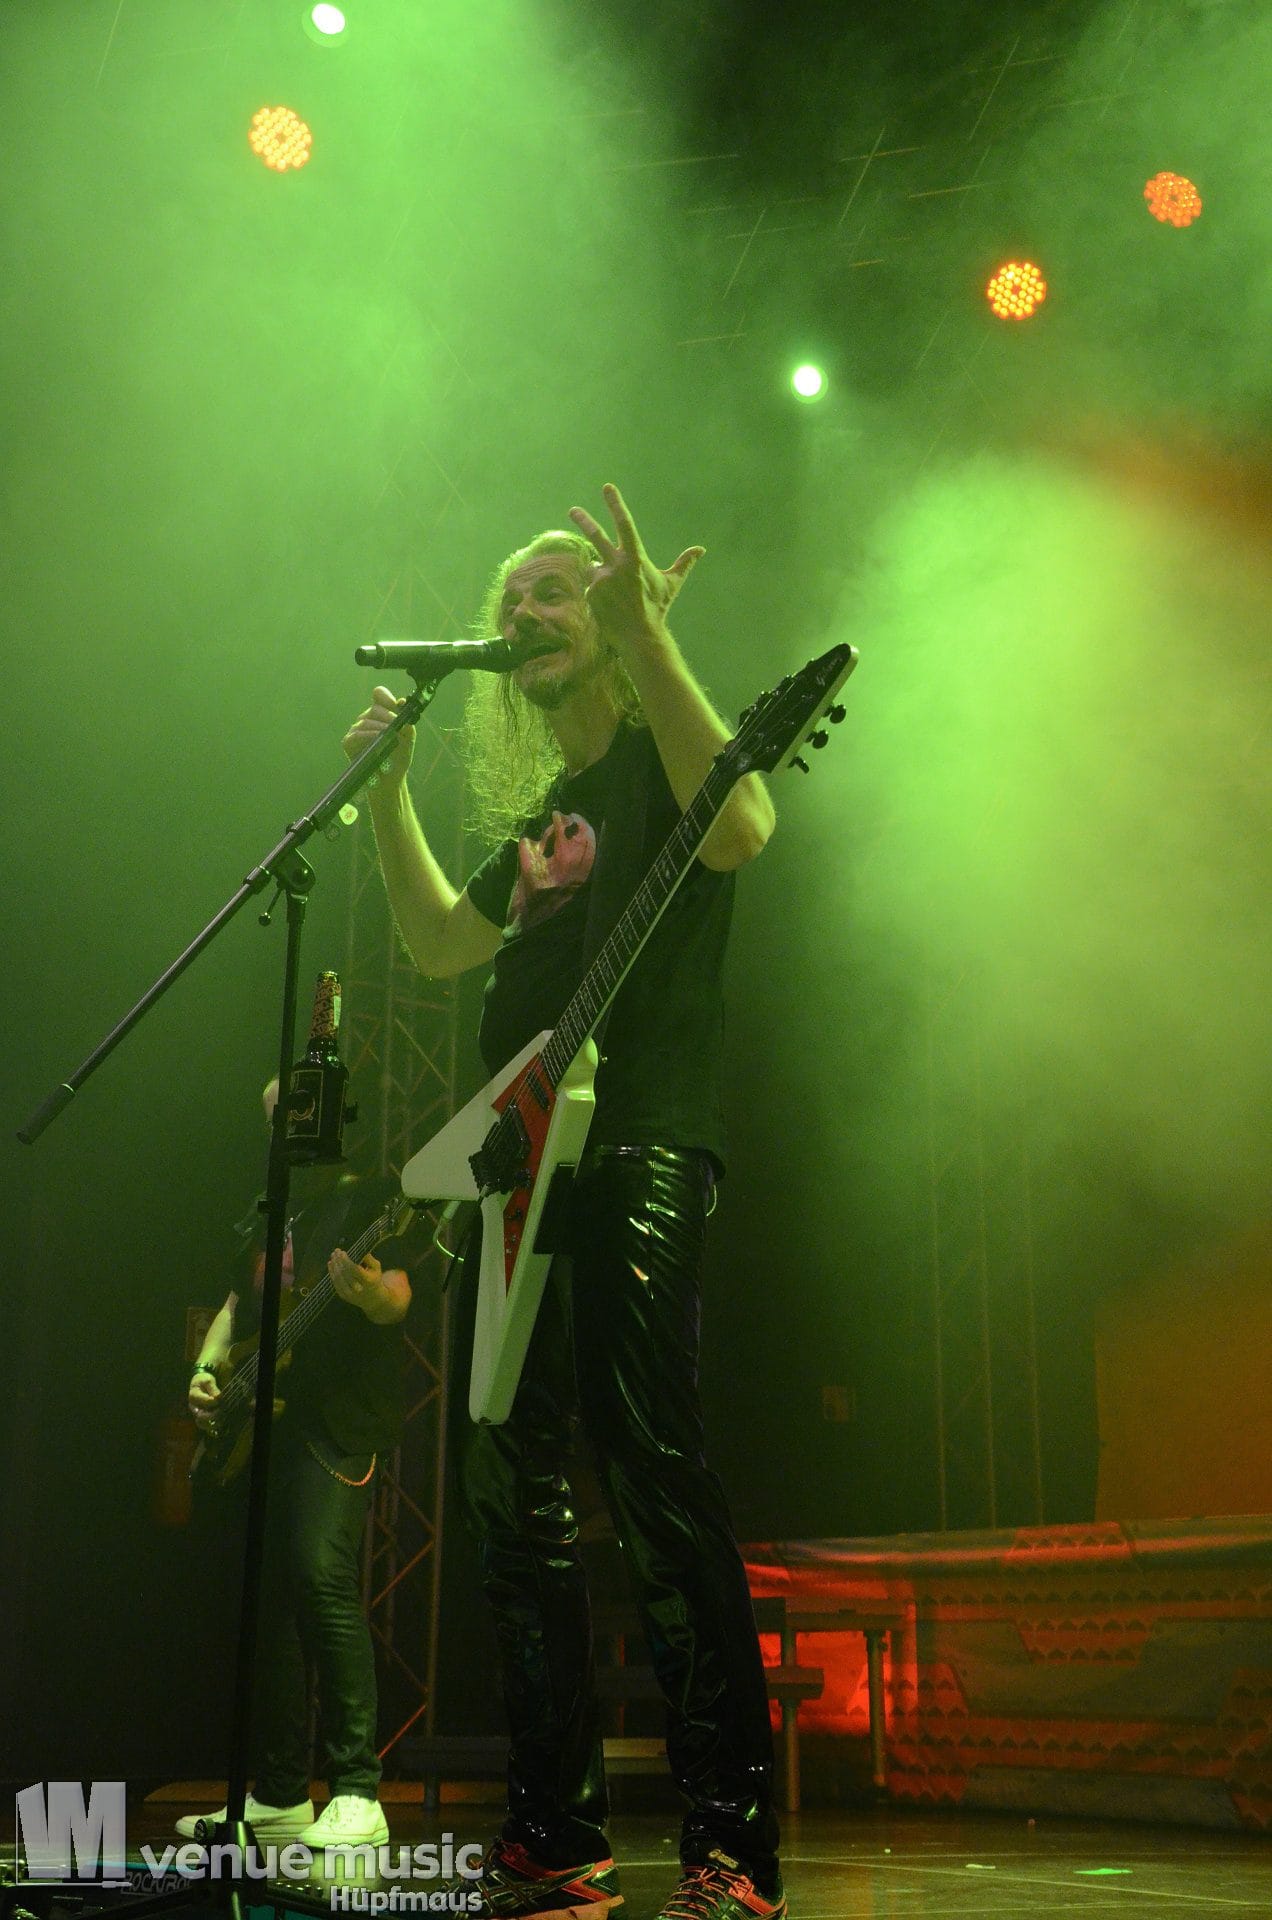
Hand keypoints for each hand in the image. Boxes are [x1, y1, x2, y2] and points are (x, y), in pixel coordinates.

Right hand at [188, 1372, 220, 1423]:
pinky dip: (212, 1427)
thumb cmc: (204, 1381)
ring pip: (202, 1424)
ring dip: (214, 1423)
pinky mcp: (201, 1417)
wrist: (199, 1383)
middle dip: (214, 1415)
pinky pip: (205, 1426)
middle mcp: (194, 1407)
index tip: (221, 1399)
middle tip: (222, 1410)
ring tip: (223, 1418)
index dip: (215, 1402)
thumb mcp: (208, 1380)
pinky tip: (221, 1423)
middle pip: (202, 1417)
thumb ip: (213, 1389)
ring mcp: (197, 1413)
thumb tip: (219, 1398)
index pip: (206, 1402)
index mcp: (194, 1396)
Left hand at [330, 1248, 383, 1317]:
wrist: (373, 1299)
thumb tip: (359, 1249)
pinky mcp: (343, 1296)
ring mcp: (349, 1294)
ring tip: (333, 1256)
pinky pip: (335, 1283)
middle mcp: (358, 1288)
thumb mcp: (376, 1268)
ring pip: (338, 1278)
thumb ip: (369, 1258)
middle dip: (339, 1261)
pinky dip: (331, 1273)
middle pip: (344, 1273)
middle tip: (336, 1251)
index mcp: (367, 1281)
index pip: (354, 1269)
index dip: (346, 1260)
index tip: (342, 1252)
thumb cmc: (374, 1279)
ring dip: (334, 1265)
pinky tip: (331, 1264)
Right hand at [342, 685, 413, 792]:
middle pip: (375, 708)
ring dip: (381, 728)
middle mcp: (367, 718)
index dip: (387, 698)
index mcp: (380, 714)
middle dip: (389, 717)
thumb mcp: (408, 737)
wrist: (390, 779)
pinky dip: (369, 736)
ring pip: (366, 721)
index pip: (379, 695)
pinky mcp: (348, 742)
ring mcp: (356, 729)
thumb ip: (406, 719)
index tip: (397, 705)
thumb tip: (402, 702)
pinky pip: (357, 734)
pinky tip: (378, 740)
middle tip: (398, 728)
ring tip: (391, 737)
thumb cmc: (398, 757)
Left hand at [569, 484, 703, 654]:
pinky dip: (599, 592)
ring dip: (603, 577)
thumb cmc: (657, 608)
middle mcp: (616, 565)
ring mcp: (601, 579)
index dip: (616, 505)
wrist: (640, 636)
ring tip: (617, 595)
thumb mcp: (672, 584)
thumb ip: (683, 564)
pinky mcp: (591, 593)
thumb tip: (701, 550)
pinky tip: (610, 605)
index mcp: (635, 558)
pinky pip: (592, 587)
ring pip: (596, 569)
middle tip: (573, 510)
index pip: (624, 525)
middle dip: (584, 521)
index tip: (607, 488)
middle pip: (596, 537)